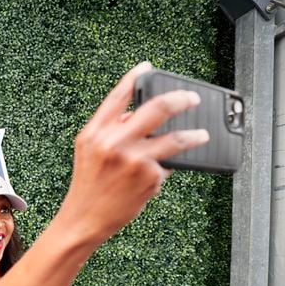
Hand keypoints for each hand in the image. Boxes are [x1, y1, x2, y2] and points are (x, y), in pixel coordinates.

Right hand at [61, 61, 208, 243]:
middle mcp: (115, 142)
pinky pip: (168, 165)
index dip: (135, 76)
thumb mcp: (87, 151)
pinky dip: (166, 168)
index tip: (148, 67)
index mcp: (95, 132)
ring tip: (202, 136)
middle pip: (157, 108)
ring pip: (175, 138)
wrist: (83, 218)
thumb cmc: (88, 186)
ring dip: (194, 135)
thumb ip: (108, 130)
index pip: (118, 95)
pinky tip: (156, 176)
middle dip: (181, 99)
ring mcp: (134, 160)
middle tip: (192, 99)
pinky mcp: (149, 177)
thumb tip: (138, 114)